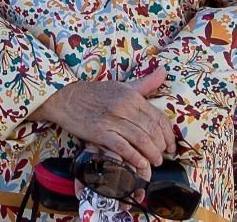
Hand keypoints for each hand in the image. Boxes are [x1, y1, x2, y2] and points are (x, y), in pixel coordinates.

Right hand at [31, 70, 176, 179]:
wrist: (65, 97)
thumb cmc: (95, 93)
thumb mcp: (122, 85)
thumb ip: (145, 83)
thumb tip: (164, 71)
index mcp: (132, 96)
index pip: (158, 117)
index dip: (168, 134)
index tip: (171, 146)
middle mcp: (124, 106)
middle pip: (152, 130)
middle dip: (161, 147)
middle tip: (163, 156)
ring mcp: (112, 119)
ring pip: (141, 140)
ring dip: (151, 154)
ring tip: (154, 162)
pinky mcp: (100, 132)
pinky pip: (123, 147)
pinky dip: (135, 157)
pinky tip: (140, 164)